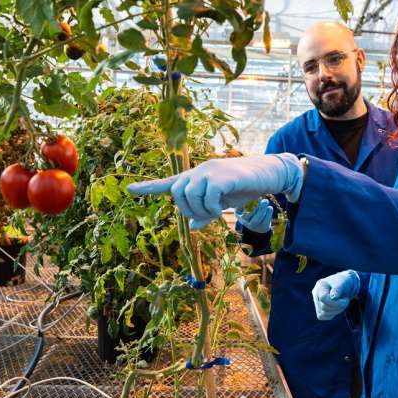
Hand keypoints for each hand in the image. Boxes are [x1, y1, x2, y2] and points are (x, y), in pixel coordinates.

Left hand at [127, 154, 302, 229]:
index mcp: (196, 177)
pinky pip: (208, 197)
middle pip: (177, 193)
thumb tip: (192, 227)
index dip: (149, 187)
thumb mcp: (223, 203)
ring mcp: (209, 171)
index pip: (168, 183)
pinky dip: (214, 208)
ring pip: (190, 195)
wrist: (267, 174)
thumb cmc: (245, 188)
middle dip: (188, 210)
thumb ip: (206, 213)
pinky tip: (223, 209)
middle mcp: (199, 171)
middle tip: (206, 217)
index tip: (129, 189)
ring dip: (202, 211)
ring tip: (217, 212)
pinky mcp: (220, 175)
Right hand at [312, 270, 360, 320]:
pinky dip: (331, 314)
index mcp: (321, 284)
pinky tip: (337, 308)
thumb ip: (338, 289)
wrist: (344, 285)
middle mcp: (316, 293)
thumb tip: (333, 297)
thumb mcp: (343, 283)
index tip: (346, 299)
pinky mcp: (318, 308)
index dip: (336, 302)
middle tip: (346, 302)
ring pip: (323, 313)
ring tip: (341, 304)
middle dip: (338, 306)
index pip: (324, 298)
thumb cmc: (344, 283)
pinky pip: (322, 316)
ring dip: (336, 311)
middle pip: (324, 307)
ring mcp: (316, 301)